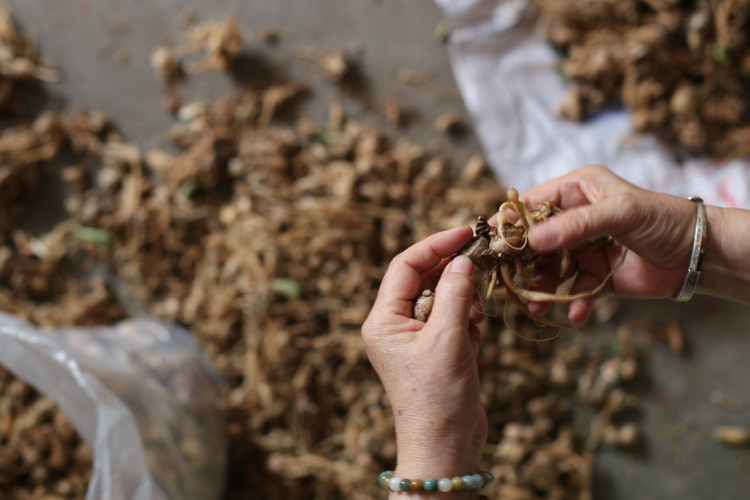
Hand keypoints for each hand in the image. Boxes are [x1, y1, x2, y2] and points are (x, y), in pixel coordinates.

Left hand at [362, 226, 486, 496]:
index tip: (465, 233)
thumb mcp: (448, 338)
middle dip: (453, 275)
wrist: (445, 447)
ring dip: (463, 304)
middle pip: (423, 280)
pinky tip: (474, 344)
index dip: (435, 245)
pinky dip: (467, 326)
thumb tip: (462, 261)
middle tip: (482, 264)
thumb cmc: (438, 397)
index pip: (404, 265)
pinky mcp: (435, 352)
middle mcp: (394, 326)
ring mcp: (414, 340)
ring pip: (441, 300)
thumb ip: (454, 293)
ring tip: (477, 321)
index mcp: (383, 320)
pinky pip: (452, 322)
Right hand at [520, 164, 697, 321]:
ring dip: (542, 287)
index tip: (488, 240)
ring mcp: (583, 248)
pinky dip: (572, 303)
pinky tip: (577, 312)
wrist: (698, 256)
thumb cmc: (663, 219)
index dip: (509, 221)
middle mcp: (575, 219)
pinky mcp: (595, 276)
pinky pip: (573, 291)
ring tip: (537, 304)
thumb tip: (533, 240)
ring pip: (549, 269)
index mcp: (577, 190)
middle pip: (535, 240)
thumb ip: (575, 225)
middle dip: (522, 261)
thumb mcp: (620, 213)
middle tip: (506, 279)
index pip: (531, 203)